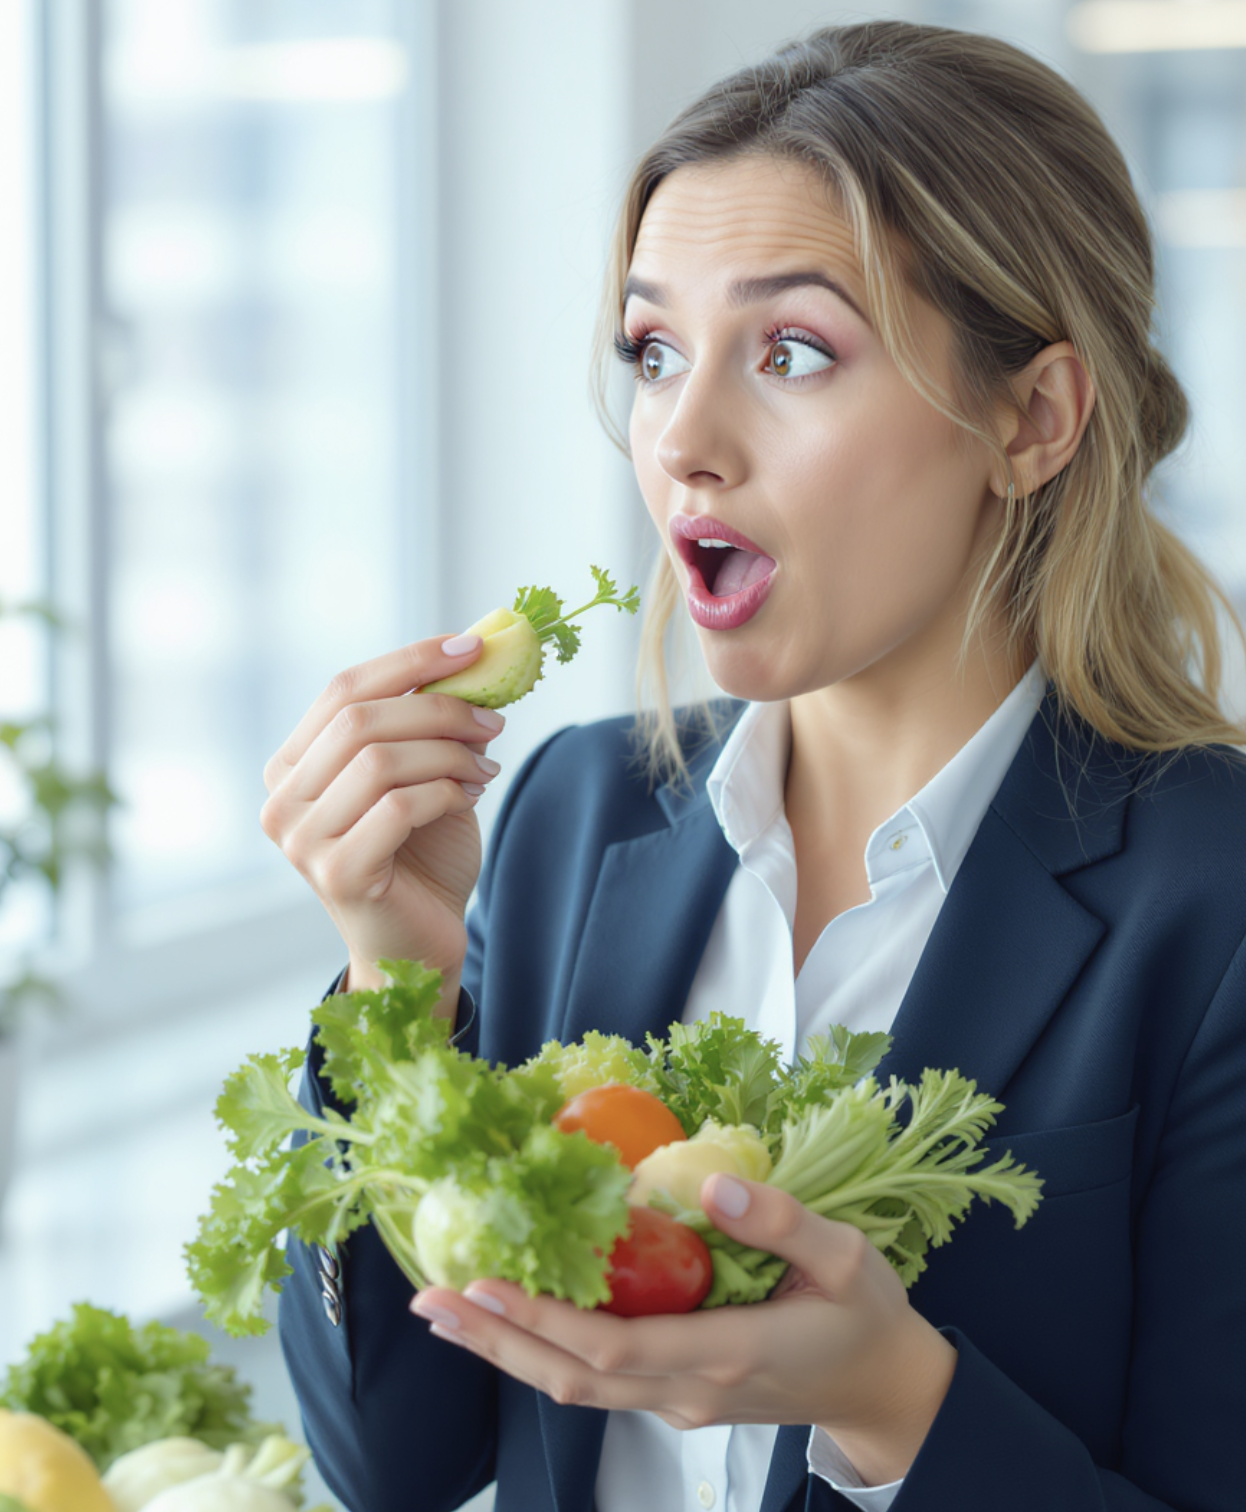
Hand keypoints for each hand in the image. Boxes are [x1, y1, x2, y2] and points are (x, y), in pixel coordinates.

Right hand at [261, 633, 504, 1006]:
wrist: (420, 946)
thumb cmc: (420, 857)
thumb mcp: (419, 774)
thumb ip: (423, 722)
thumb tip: (467, 653)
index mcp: (291, 767)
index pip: (341, 689)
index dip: (409, 661)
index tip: (471, 648)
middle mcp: (282, 801)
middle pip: (359, 719)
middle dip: (438, 708)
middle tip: (492, 720)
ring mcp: (300, 841)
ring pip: (378, 760)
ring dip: (447, 752)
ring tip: (484, 765)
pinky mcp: (336, 874)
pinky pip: (397, 807)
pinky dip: (444, 791)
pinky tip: (469, 796)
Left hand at [411, 1175, 956, 1485]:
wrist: (884, 1389)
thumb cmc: (866, 1317)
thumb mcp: (847, 1258)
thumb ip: (783, 1221)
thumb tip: (710, 1184)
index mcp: (725, 1353)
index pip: (612, 1347)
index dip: (542, 1320)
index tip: (484, 1286)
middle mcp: (686, 1389)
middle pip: (572, 1376)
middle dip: (496, 1339)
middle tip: (429, 1300)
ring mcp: (678, 1400)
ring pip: (576, 1386)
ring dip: (507, 1350)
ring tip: (448, 1314)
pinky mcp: (677, 1395)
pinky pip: (598, 1380)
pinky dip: (544, 1352)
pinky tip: (515, 1323)